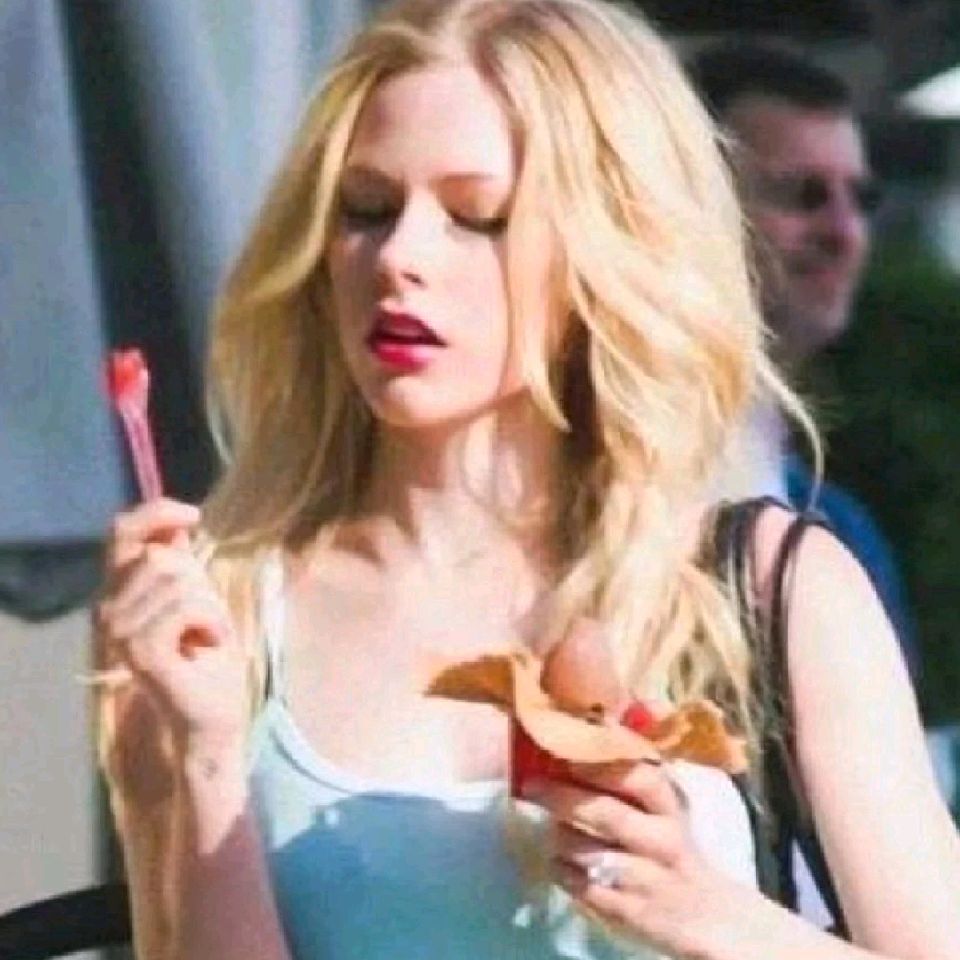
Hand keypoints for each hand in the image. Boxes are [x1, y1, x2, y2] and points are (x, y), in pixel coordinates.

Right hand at [95, 498, 248, 802]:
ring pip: (177, 580)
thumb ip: (180, 563)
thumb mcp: (197, 596)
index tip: (193, 515)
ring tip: (206, 634)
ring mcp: (119, 633)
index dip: (155, 513)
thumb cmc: (207, 655)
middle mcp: (108, 610)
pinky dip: (211, 620)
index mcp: (118, 592)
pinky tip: (209, 643)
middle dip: (198, 580)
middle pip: (160, 557)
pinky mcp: (141, 651)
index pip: (121, 532)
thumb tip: (177, 523)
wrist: (212, 713)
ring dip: (209, 604)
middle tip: (206, 617)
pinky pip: (186, 606)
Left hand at [523, 760, 734, 957]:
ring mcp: (646, 879)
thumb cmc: (670, 846)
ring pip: (590, 853)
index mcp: (670, 809)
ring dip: (560, 837)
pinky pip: (584, 889)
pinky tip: (557, 862)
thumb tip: (585, 733)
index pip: (642, 779)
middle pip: (609, 815)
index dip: (603, 765)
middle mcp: (662, 842)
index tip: (568, 754)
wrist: (705, 914)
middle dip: (564, 798)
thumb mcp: (663, 811)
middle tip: (531, 785)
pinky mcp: (629, 912)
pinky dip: (563, 872)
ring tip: (550, 827)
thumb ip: (630, 777)